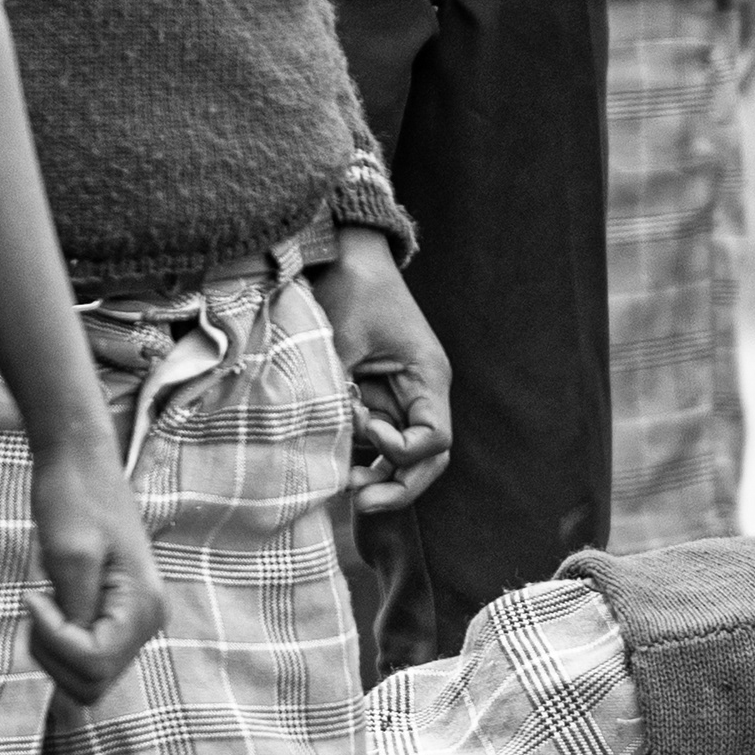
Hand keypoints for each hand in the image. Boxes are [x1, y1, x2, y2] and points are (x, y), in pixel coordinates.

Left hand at [22, 441, 164, 705]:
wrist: (80, 464)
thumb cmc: (73, 498)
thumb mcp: (69, 554)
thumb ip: (75, 610)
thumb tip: (73, 648)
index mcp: (143, 607)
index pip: (94, 662)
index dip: (53, 640)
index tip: (32, 595)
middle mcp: (148, 620)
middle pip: (93, 682)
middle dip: (52, 653)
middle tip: (35, 604)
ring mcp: (136, 620)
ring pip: (87, 676)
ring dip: (52, 651)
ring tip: (41, 602)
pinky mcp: (118, 614)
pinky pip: (86, 655)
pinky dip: (57, 641)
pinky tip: (50, 603)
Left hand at [307, 227, 453, 512]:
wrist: (347, 252)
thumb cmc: (352, 287)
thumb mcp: (341, 337)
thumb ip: (336, 388)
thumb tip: (320, 436)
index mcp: (427, 378)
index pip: (434, 440)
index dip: (401, 450)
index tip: (363, 430)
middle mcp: (420, 394)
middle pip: (426, 459)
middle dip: (398, 485)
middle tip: (359, 502)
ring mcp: (399, 396)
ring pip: (402, 455)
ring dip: (376, 474)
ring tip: (340, 487)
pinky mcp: (376, 394)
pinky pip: (377, 437)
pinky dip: (361, 455)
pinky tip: (335, 466)